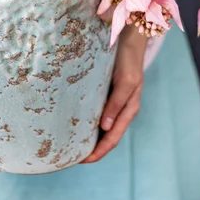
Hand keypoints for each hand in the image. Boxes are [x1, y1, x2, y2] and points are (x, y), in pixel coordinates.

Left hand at [82, 24, 145, 162]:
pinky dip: (86, 119)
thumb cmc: (129, 60)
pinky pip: (96, 110)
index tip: (82, 160)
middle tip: (70, 156)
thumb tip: (106, 128)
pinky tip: (73, 119)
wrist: (129, 39)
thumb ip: (117, 104)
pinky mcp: (106, 91)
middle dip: (91, 149)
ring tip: (70, 142)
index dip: (99, 152)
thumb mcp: (127, 82)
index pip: (112, 138)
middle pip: (106, 136)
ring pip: (100, 125)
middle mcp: (121, 109)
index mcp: (128, 110)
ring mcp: (113, 101)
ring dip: (88, 135)